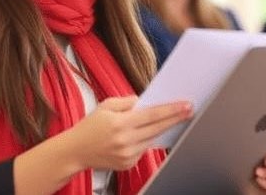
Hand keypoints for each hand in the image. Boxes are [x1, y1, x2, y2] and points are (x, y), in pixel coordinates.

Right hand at [67, 96, 191, 170]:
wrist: (75, 151)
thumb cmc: (90, 126)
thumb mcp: (106, 105)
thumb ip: (127, 101)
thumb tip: (145, 101)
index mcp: (120, 123)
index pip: (152, 115)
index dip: (171, 110)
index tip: (186, 105)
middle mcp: (125, 140)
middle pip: (157, 128)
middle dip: (175, 118)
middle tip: (190, 110)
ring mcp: (127, 155)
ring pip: (152, 139)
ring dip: (161, 129)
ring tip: (172, 119)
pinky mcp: (128, 164)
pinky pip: (143, 149)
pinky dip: (145, 140)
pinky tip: (142, 134)